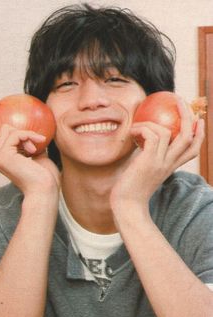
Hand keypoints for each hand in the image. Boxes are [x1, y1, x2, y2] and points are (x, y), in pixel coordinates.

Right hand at [0, 100, 60, 196]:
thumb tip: (38, 129)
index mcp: (1, 159)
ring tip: (38, 144)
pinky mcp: (3, 156)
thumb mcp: (38, 154)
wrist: (45, 190)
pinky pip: (16, 133)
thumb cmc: (45, 177)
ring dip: (26, 133)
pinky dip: (29, 135)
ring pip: (6, 129)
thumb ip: (31, 142)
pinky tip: (40, 142)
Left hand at [110, 97, 204, 217]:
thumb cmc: (130, 190)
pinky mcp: (149, 160)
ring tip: (137, 125)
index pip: (192, 150)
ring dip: (151, 122)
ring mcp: (161, 162)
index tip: (197, 120)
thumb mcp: (143, 172)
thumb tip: (140, 140)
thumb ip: (147, 157)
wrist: (127, 206)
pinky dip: (142, 128)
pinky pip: (152, 135)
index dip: (199, 133)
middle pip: (188, 137)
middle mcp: (170, 164)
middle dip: (187, 116)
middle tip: (180, 101)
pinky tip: (132, 132)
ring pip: (169, 132)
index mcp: (171, 167)